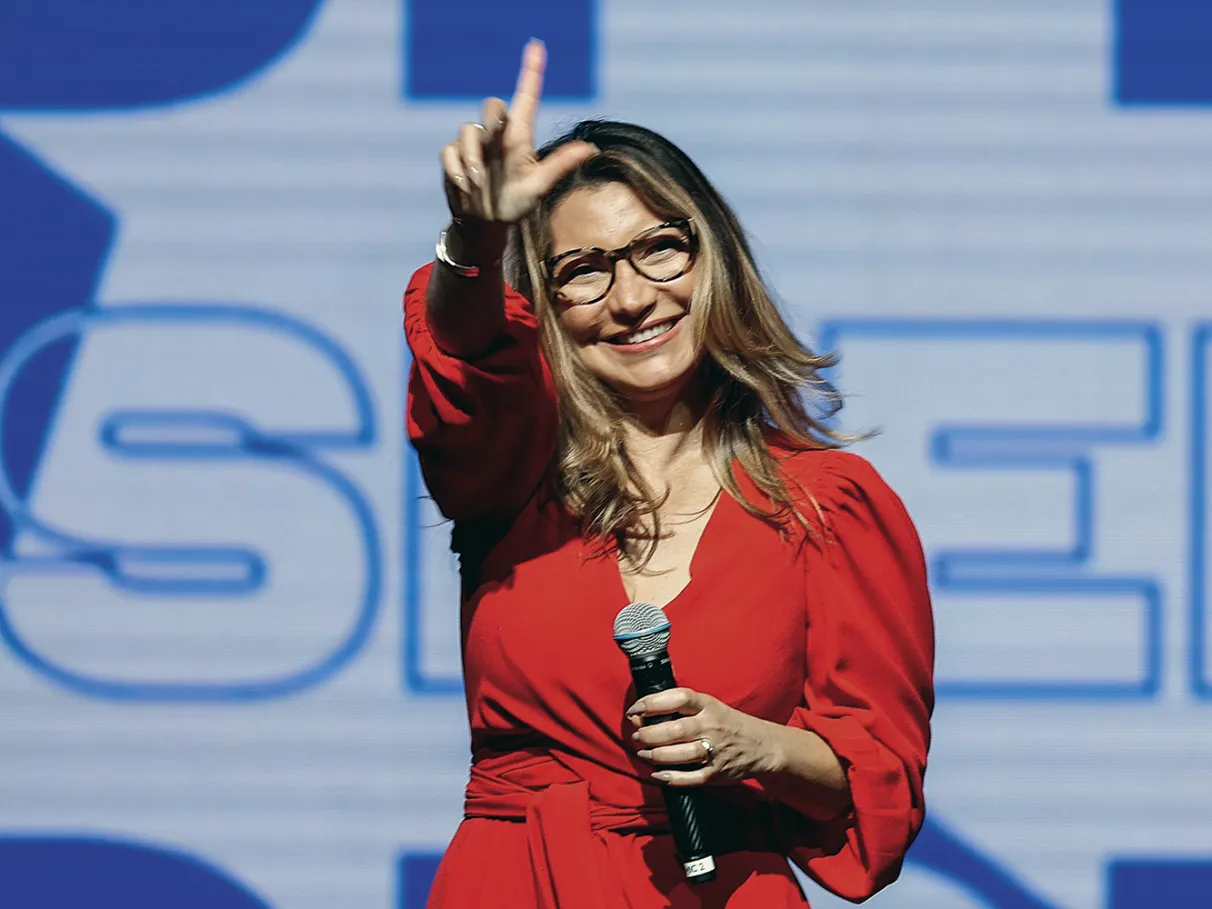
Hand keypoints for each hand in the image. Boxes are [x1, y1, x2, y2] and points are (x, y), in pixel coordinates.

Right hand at [440, 40, 596, 245]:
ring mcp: (474, 146)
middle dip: (493, 118)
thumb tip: (590, 149)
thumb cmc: (516, 203)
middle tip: (496, 135)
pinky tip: (466, 185)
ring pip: (467, 129)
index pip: (526, 98)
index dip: (531, 71)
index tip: (536, 46)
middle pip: (492, 106)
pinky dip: (456, 167)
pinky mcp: (454, 157)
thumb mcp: (538, 187)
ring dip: (472, 155)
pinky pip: (450, 150)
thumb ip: (560, 166)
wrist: (486, 225)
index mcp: (520, 138)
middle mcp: (497, 136)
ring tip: (479, 182)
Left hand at [628, 688, 783, 786]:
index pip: (678, 699)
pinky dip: (672, 778)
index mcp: (708, 705)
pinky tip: (658, 774)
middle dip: (649, 734)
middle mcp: (711, 726)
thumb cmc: (727, 723)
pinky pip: (691, 777)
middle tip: (637, 736)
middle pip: (675, 730)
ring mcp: (715, 750)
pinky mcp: (717, 773)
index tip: (635, 710)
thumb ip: (681, 708)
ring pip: (681, 754)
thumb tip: (643, 713)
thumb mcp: (708, 706)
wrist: (762, 745)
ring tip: (643, 753)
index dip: (652, 703)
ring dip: (656, 755)